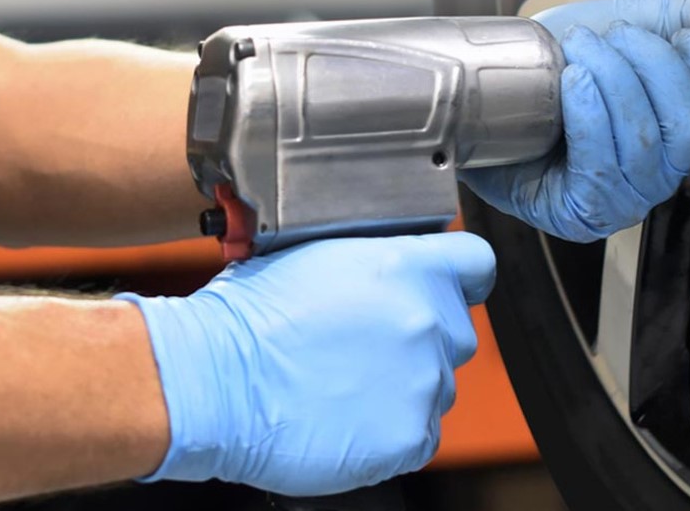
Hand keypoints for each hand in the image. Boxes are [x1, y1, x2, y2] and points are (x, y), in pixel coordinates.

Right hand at [116, 232, 495, 495]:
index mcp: (406, 266)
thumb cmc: (245, 318)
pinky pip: (420, 434)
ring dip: (403, 386)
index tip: (441, 288)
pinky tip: (346, 418)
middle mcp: (425, 321)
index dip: (457, 276)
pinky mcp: (410, 436)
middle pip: (455, 330)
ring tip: (344, 385)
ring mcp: (423, 382)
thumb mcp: (310, 254)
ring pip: (437, 385)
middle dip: (418, 337)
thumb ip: (369, 258)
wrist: (214, 382)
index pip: (475, 262)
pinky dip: (391, 431)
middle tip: (364, 347)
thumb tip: (385, 264)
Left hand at [460, 0, 689, 242]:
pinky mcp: (579, 212)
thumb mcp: (630, 24)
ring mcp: (622, 199)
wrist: (490, 85)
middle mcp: (661, 173)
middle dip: (655, 67)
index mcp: (682, 133)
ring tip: (582, 51)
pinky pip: (602, 165)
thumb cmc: (558, 63)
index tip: (687, 37)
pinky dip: (591, 114)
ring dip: (615, 82)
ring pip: (646, 142)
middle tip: (616, 37)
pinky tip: (573, 83)